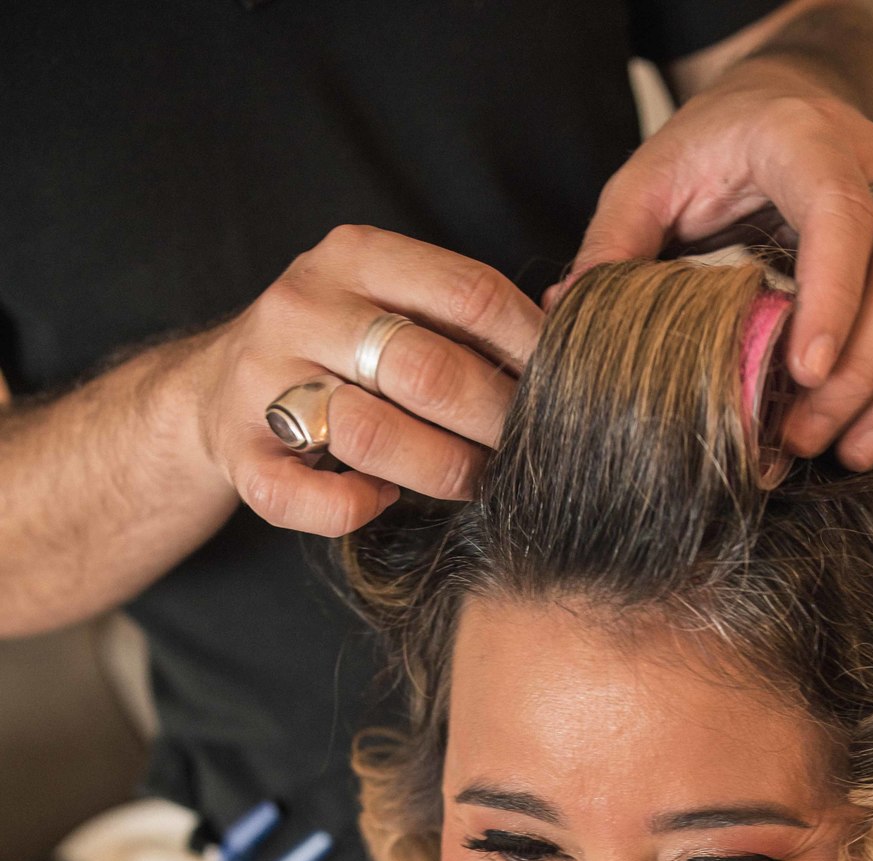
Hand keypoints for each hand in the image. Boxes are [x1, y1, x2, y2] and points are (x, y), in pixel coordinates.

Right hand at [191, 226, 543, 535]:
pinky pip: (311, 500)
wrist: (215, 388)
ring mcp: (262, 380)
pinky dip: (359, 507)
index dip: (532, 348)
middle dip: (494, 422)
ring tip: (473, 482)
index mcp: (355, 256)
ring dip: (440, 470)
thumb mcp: (392, 303)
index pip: (469, 293)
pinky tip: (383, 498)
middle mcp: (302, 306)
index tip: (572, 387)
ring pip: (370, 434)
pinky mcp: (241, 454)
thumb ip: (464, 316)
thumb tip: (572, 338)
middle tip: (529, 452)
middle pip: (427, 369)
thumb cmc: (342, 351)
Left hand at [551, 69, 872, 469]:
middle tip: (801, 438)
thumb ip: (615, 244)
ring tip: (851, 450)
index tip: (806, 369)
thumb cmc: (707, 148)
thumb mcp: (647, 181)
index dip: (833, 294)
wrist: (769, 107)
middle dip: (858, 369)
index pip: (840, 212)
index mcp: (801, 141)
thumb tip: (569, 315)